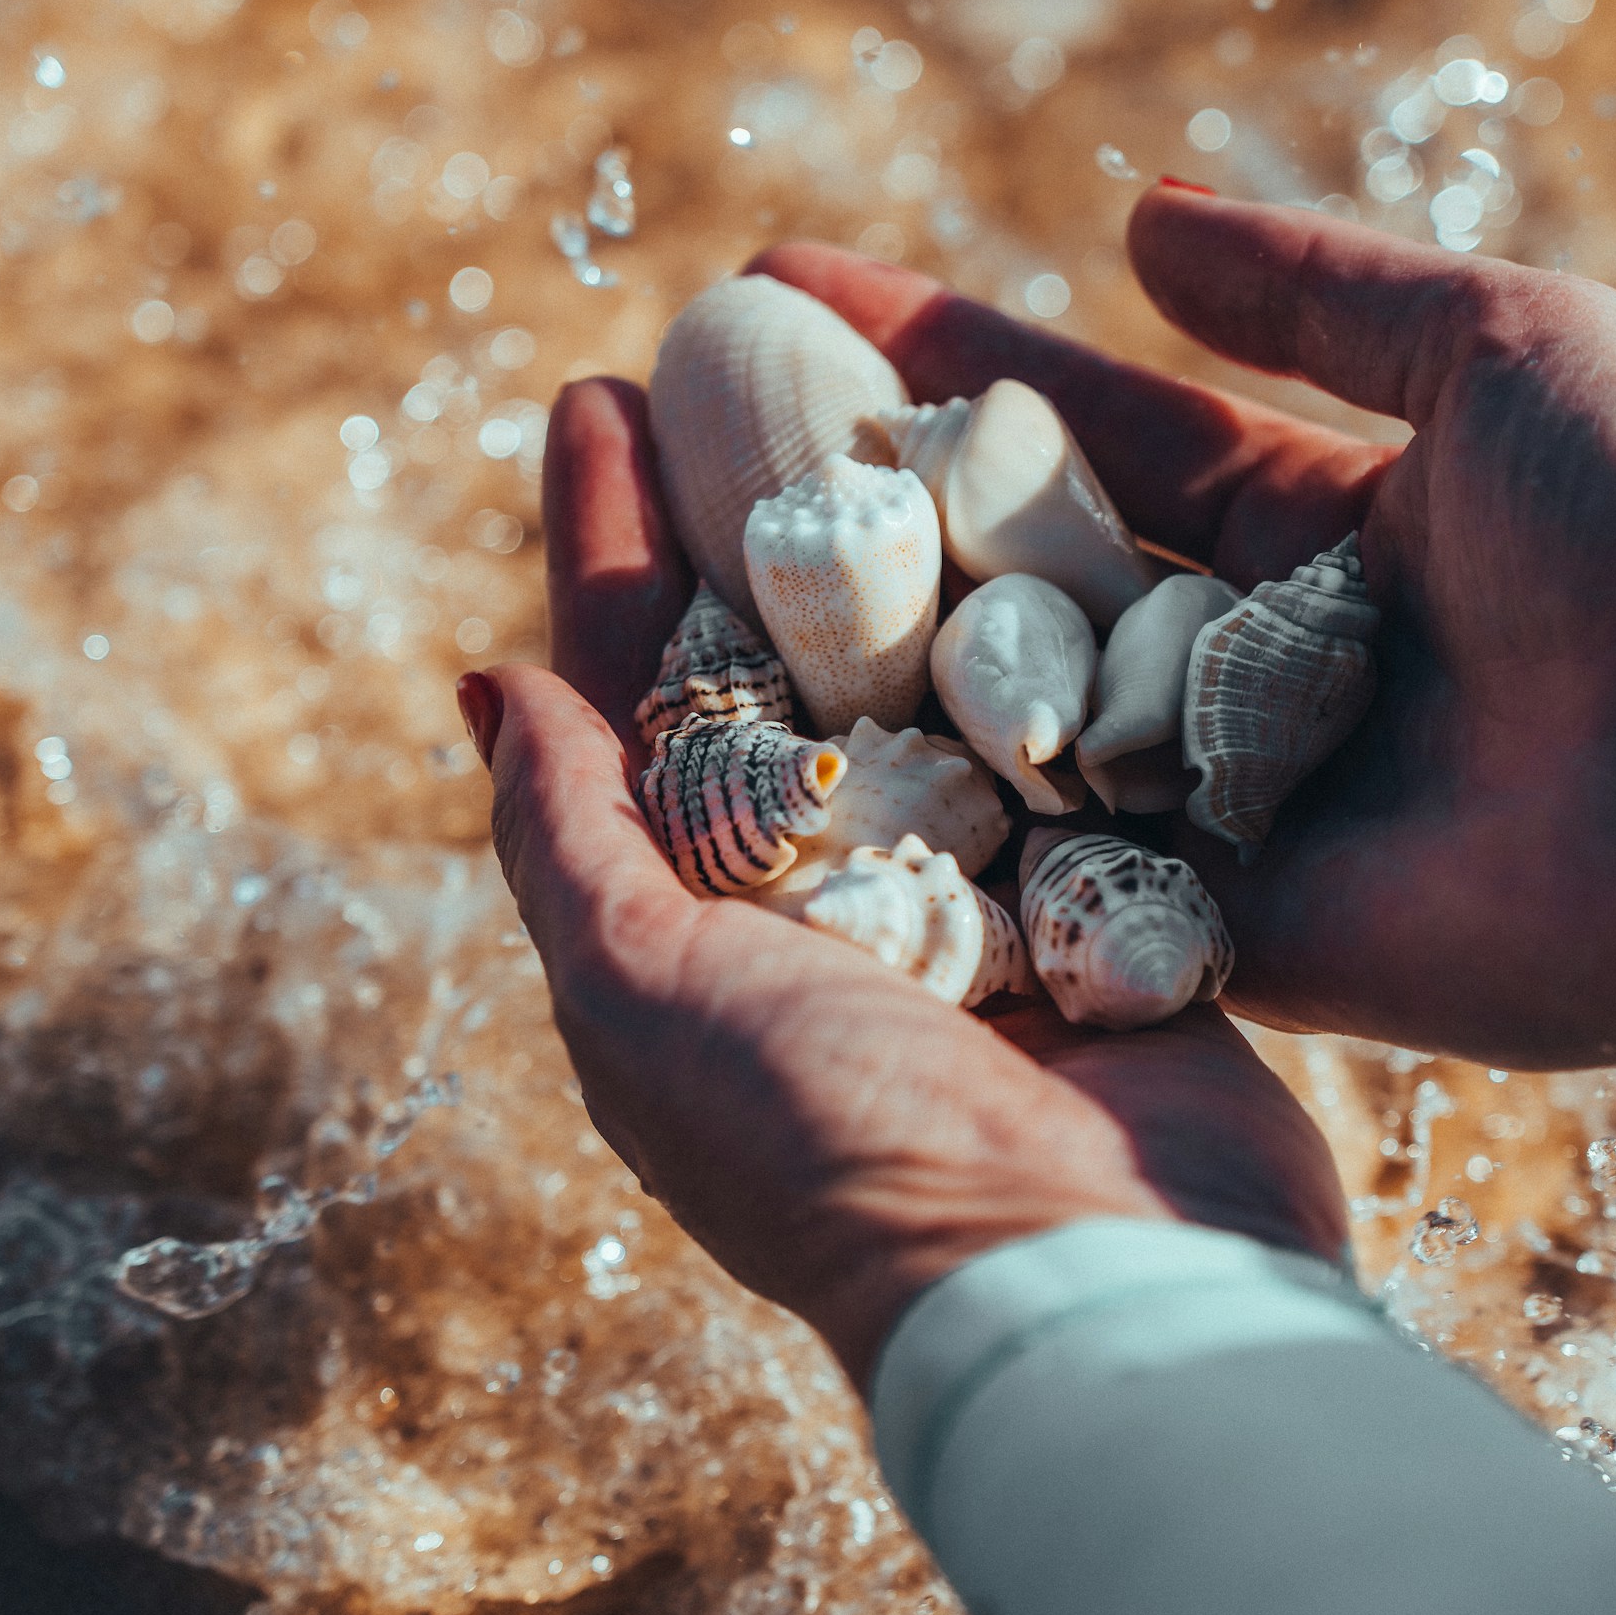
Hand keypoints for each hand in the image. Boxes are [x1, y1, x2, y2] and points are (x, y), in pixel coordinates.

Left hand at [462, 377, 1347, 1387]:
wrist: (1085, 1279)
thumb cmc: (836, 1147)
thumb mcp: (648, 998)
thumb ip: (569, 843)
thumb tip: (489, 686)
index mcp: (706, 915)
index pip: (637, 688)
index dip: (608, 541)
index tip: (598, 396)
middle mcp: (842, 891)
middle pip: (790, 648)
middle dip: (760, 496)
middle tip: (751, 335)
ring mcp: (990, 887)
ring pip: (939, 665)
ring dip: (914, 525)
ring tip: (903, 371)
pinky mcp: (1126, 892)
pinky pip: (1083, 724)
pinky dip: (1064, 615)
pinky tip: (1064, 493)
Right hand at [755, 192, 1615, 1067]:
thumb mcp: (1498, 343)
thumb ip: (1317, 291)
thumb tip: (1137, 212)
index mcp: (1317, 525)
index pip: (1089, 434)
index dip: (941, 365)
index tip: (782, 298)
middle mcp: (1248, 666)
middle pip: (1020, 580)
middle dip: (864, 509)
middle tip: (680, 435)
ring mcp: (1230, 806)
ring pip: (1014, 729)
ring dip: (865, 665)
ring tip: (673, 583)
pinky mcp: (1232, 934)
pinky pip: (1062, 879)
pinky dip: (940, 831)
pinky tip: (773, 776)